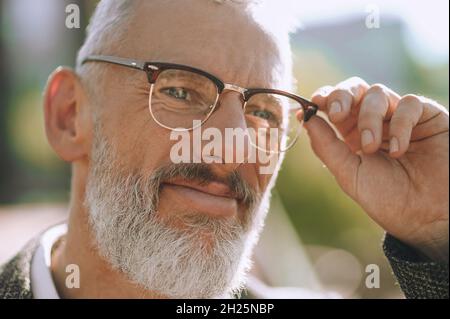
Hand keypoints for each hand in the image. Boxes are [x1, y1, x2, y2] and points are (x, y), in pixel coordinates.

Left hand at [304, 77, 448, 261]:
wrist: (428, 218)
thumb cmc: (388, 199)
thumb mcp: (349, 174)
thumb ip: (326, 146)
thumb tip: (304, 117)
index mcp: (352, 134)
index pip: (335, 105)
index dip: (324, 98)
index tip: (313, 104)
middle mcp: (375, 122)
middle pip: (354, 89)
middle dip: (342, 96)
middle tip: (337, 115)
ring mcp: (400, 117)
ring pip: (377, 93)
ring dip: (368, 118)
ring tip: (371, 148)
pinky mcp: (428, 117)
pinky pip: (409, 104)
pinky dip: (400, 124)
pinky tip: (398, 151)